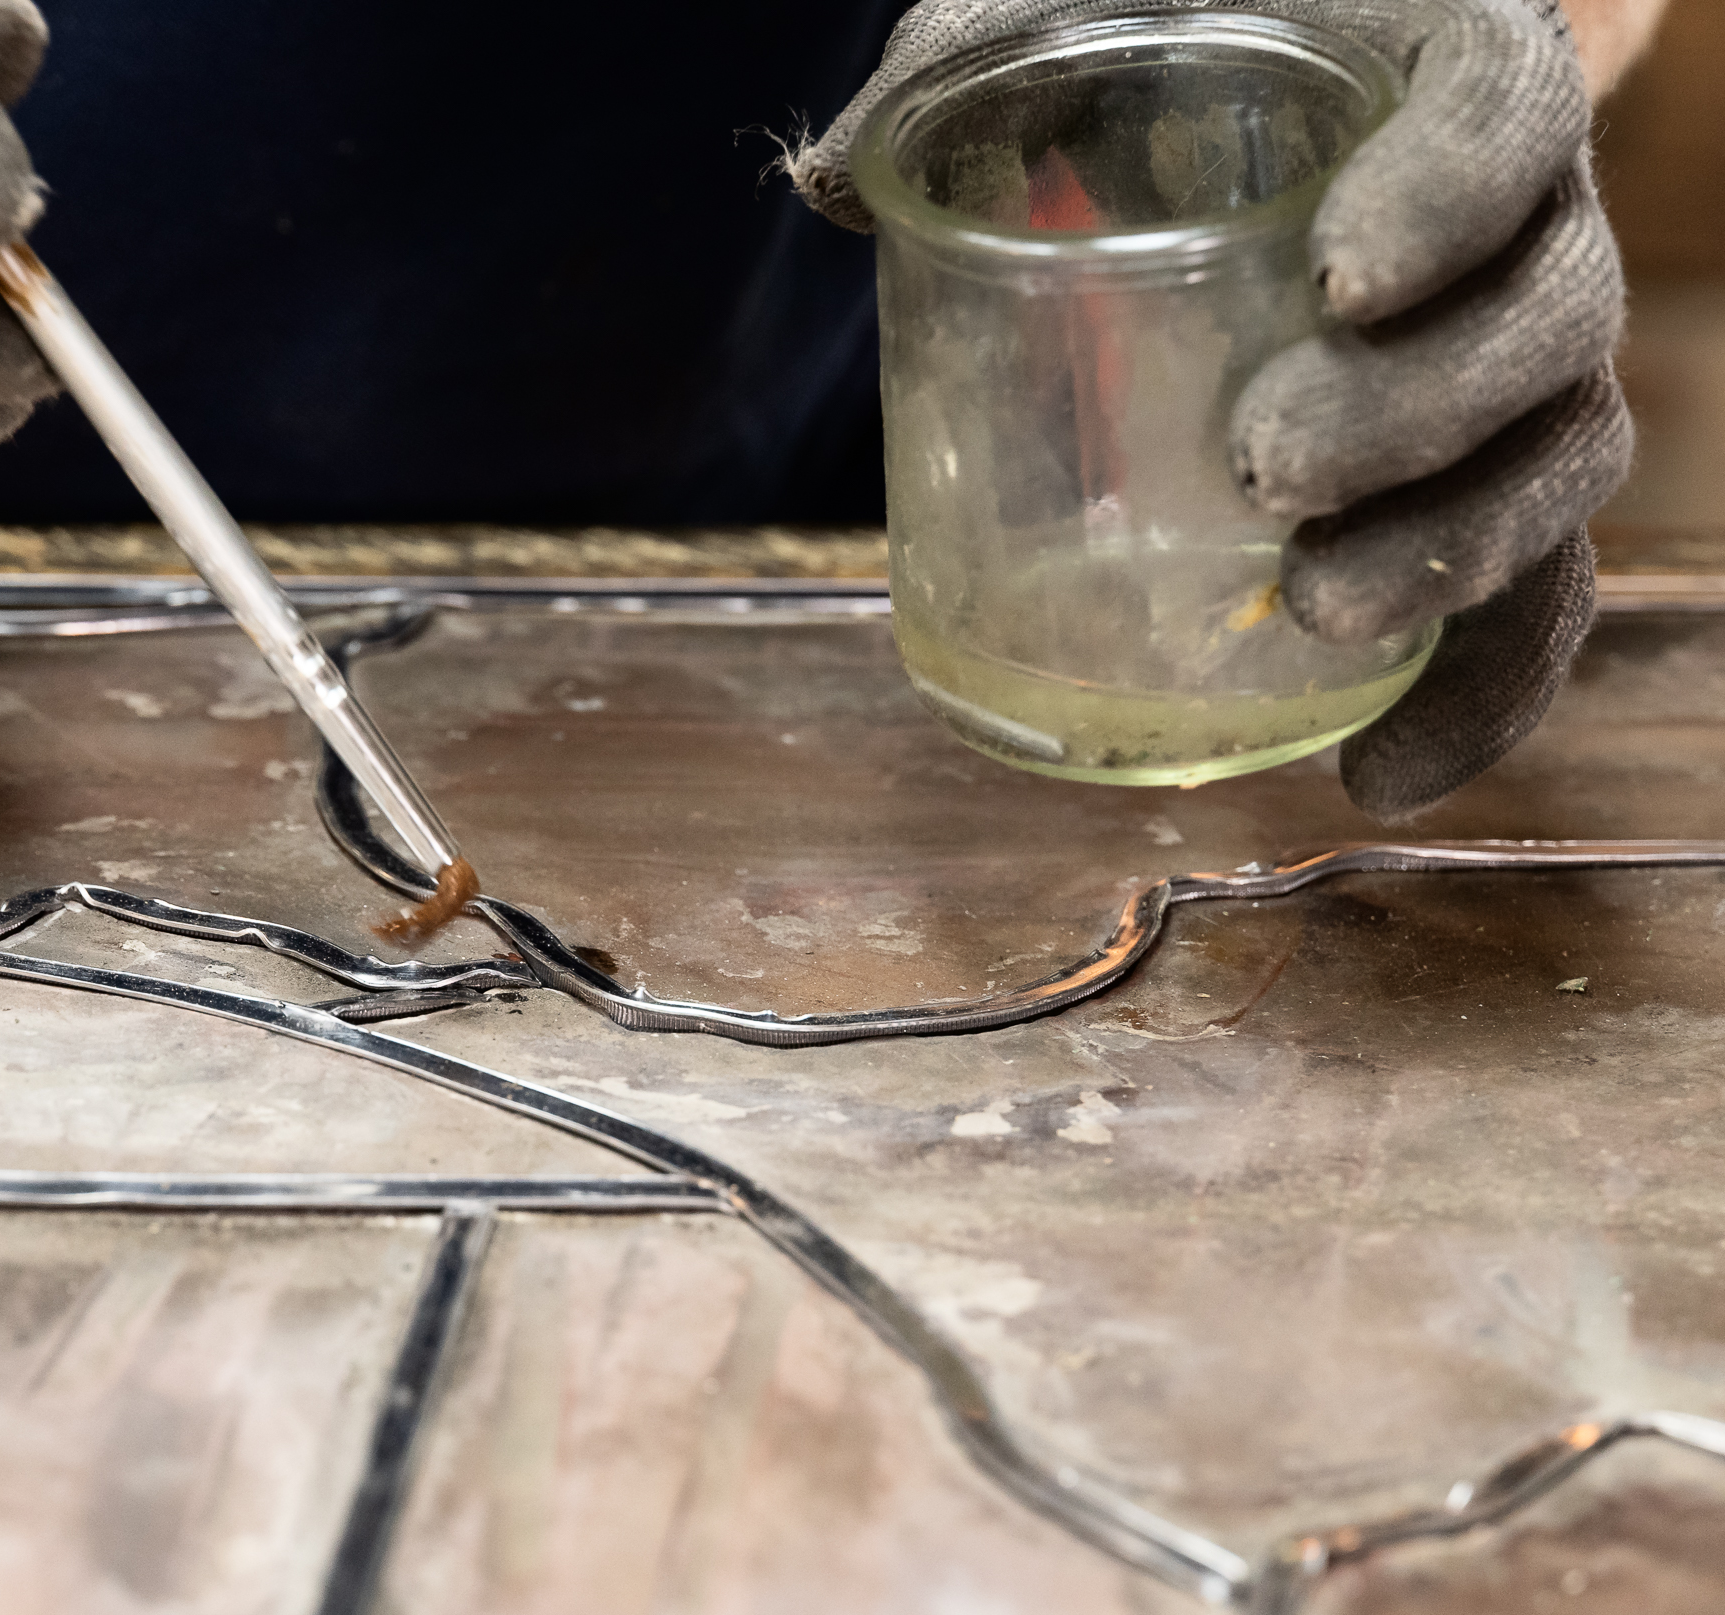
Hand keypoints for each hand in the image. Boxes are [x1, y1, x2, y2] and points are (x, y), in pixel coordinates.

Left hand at [794, 0, 1637, 821]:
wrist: (1270, 89)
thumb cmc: (1176, 49)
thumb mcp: (1072, 15)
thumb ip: (969, 63)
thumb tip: (828, 185)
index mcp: (1453, 72)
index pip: (1507, 118)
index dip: (1451, 198)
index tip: (1342, 276)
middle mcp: (1526, 222)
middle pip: (1543, 322)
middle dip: (1412, 410)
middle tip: (1261, 465)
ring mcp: (1517, 365)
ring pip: (1552, 465)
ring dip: (1447, 555)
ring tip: (1312, 610)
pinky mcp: (1485, 485)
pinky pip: (1530, 598)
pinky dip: (1474, 696)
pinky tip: (1378, 773)